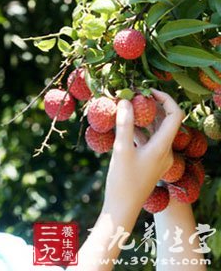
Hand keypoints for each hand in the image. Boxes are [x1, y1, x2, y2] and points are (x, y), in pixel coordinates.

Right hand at [104, 89, 183, 211]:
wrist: (123, 207)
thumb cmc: (123, 181)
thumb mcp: (121, 150)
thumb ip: (125, 124)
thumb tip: (125, 100)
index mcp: (163, 146)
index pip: (175, 114)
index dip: (164, 99)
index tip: (146, 91)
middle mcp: (165, 150)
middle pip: (164, 121)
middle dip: (150, 106)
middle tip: (132, 95)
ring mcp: (157, 157)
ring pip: (155, 130)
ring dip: (143, 117)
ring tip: (126, 106)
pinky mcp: (149, 162)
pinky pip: (147, 140)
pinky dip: (138, 129)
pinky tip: (124, 125)